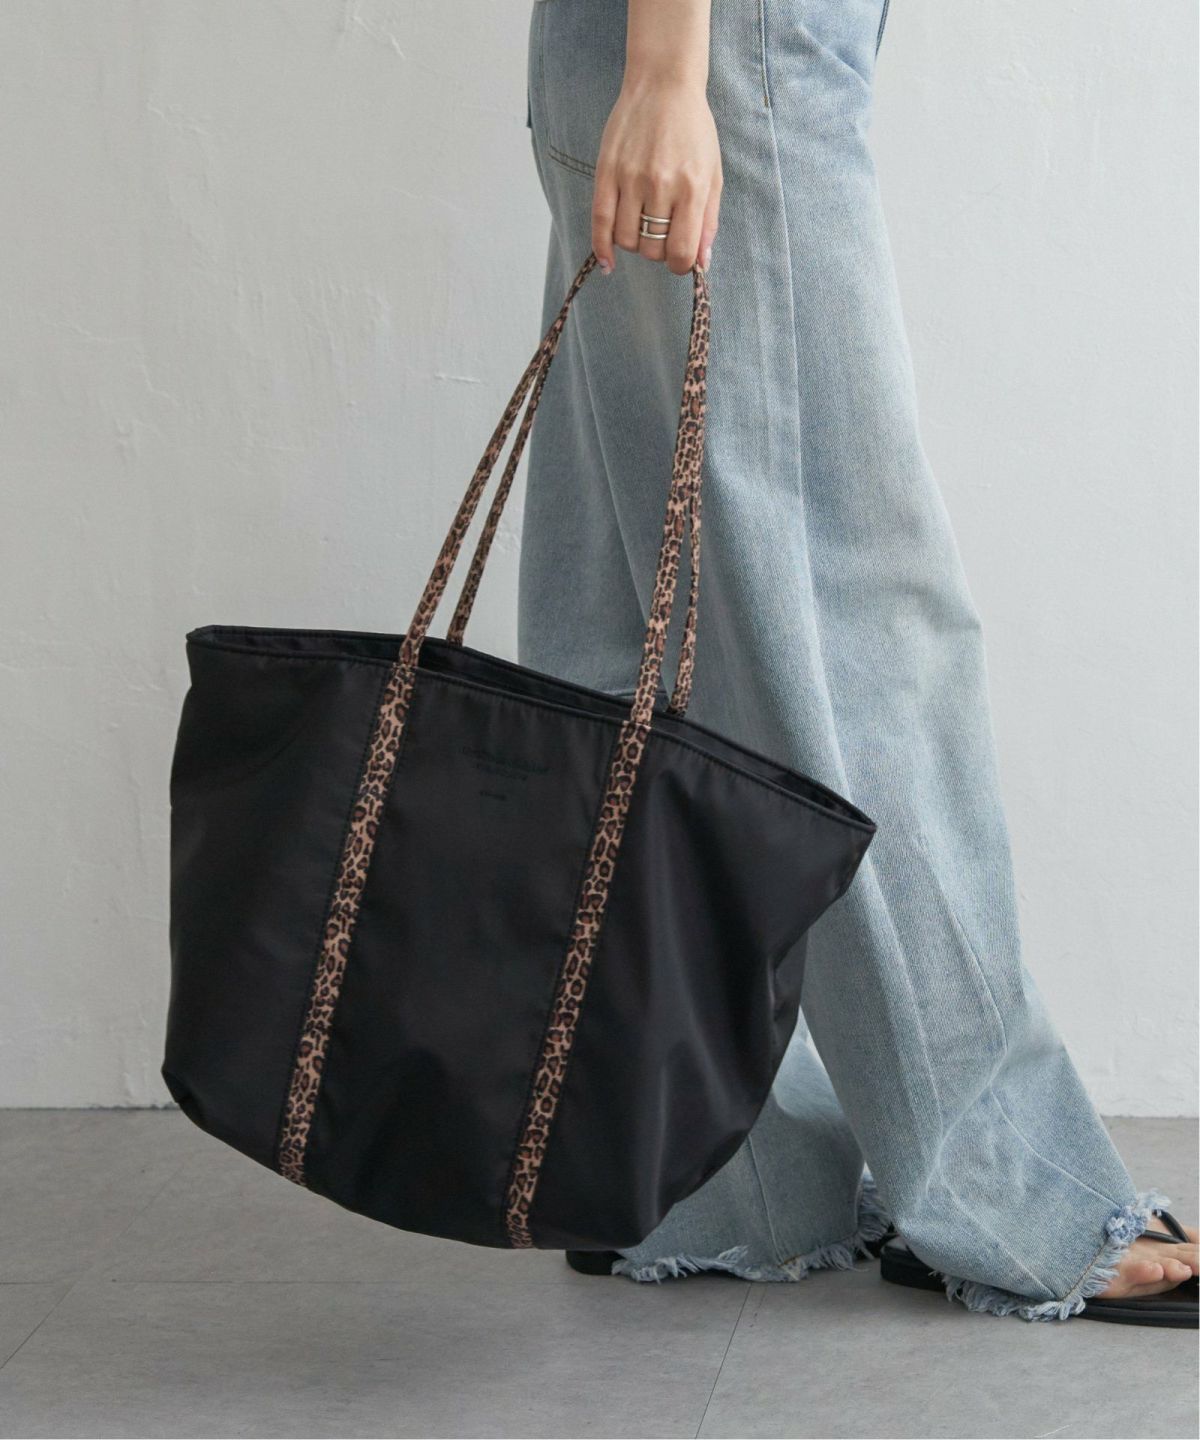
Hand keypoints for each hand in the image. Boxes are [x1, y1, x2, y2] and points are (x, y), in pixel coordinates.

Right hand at [590, 77, 721, 276]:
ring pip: (627, 240)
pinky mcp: (607, 171)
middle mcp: (660, 185)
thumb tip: (701, 263)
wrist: (663, 84)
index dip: (680, 265)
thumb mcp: (713, 174)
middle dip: (659, 251)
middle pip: (652, 249)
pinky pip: (600, 222)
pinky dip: (602, 248)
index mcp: (691, 187)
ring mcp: (630, 178)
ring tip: (642, 227)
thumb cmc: (693, 131)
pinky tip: (608, 262)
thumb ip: (708, 220)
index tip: (680, 259)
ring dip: (635, 244)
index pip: (680, 251)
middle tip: (662, 234)